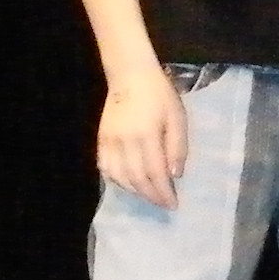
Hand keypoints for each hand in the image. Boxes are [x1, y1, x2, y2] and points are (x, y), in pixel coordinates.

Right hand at [96, 62, 187, 209]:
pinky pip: (105, 168)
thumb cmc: (159, 94)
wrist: (130, 75)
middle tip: (163, 204)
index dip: (163, 193)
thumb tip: (175, 175)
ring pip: (119, 177)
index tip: (173, 204)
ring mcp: (110, 141)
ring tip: (149, 194)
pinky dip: (116, 180)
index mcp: (147, 135)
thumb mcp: (177, 117)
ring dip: (134, 191)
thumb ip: (177, 147)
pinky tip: (128, 182)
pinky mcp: (101, 139)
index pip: (155, 173)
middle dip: (151, 196)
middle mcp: (125, 141)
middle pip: (136, 179)